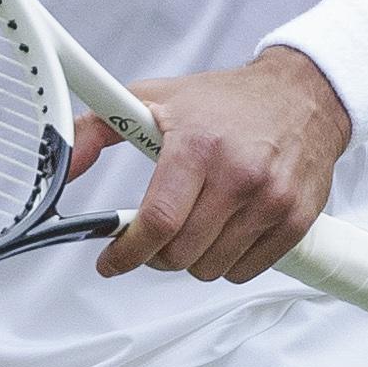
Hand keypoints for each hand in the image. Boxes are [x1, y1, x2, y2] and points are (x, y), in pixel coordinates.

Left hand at [83, 49, 350, 285]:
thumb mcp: (153, 100)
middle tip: (156, 237)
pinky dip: (228, 262)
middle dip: (157, 254)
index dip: (128, 251)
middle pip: (182, 253)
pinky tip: (226, 232)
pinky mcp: (296, 220)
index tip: (112, 261)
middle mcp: (239, 174)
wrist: (303, 95)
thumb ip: (97, 130)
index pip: (159, 220)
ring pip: (211, 269)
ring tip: (195, 226)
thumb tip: (64, 161)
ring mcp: (271, 200)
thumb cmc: (226, 101)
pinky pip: (246, 271)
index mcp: (198, 145)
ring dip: (193, 259)